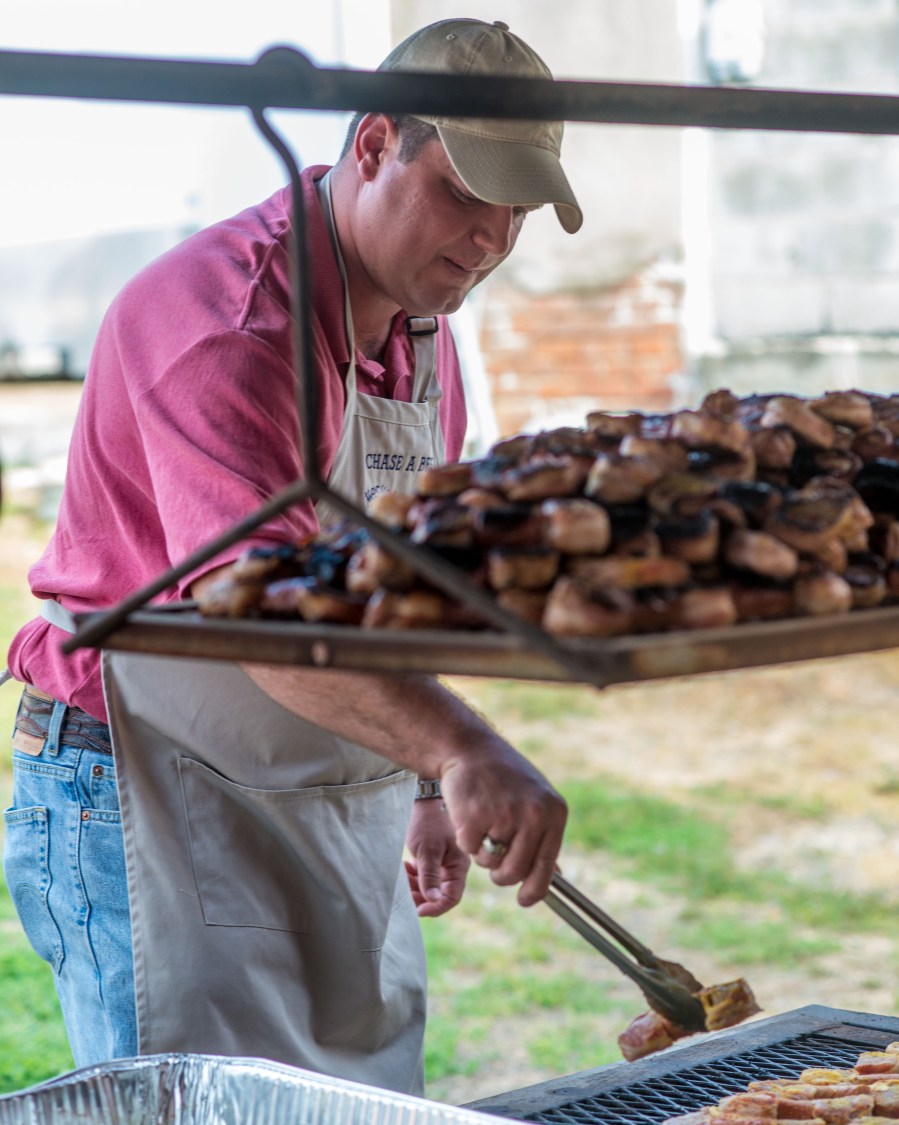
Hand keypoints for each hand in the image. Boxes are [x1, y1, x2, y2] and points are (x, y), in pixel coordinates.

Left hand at [404, 797, 470, 916]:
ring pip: (428, 887)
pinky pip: (422, 876)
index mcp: (459, 866)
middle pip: (439, 894)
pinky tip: (404, 868)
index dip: (435, 907)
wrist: (421, 799)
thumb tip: (434, 900)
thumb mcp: (427, 850)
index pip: (451, 897)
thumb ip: (430, 876)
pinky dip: (412, 877)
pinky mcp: (431, 858)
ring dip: (414, 886)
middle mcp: (453, 867)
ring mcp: (442, 863)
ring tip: (402, 876)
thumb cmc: (427, 822)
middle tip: (404, 893)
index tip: (416, 910)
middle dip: (420, 896)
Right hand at [440, 747, 566, 907]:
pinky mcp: (475, 817)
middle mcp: (534, 815)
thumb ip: (544, 836)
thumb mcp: (535, 800)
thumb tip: (554, 877)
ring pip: (491, 863)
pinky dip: (465, 839)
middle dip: (501, 873)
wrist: (470, 747)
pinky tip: (468, 812)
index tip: (524, 900)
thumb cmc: (503, 777)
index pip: (546, 866)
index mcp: (553, 813)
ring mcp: (505, 816)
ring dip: (481, 853)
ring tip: (483, 822)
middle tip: (492, 854)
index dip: (535, 889)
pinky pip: (469, 850)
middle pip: (516, 872)